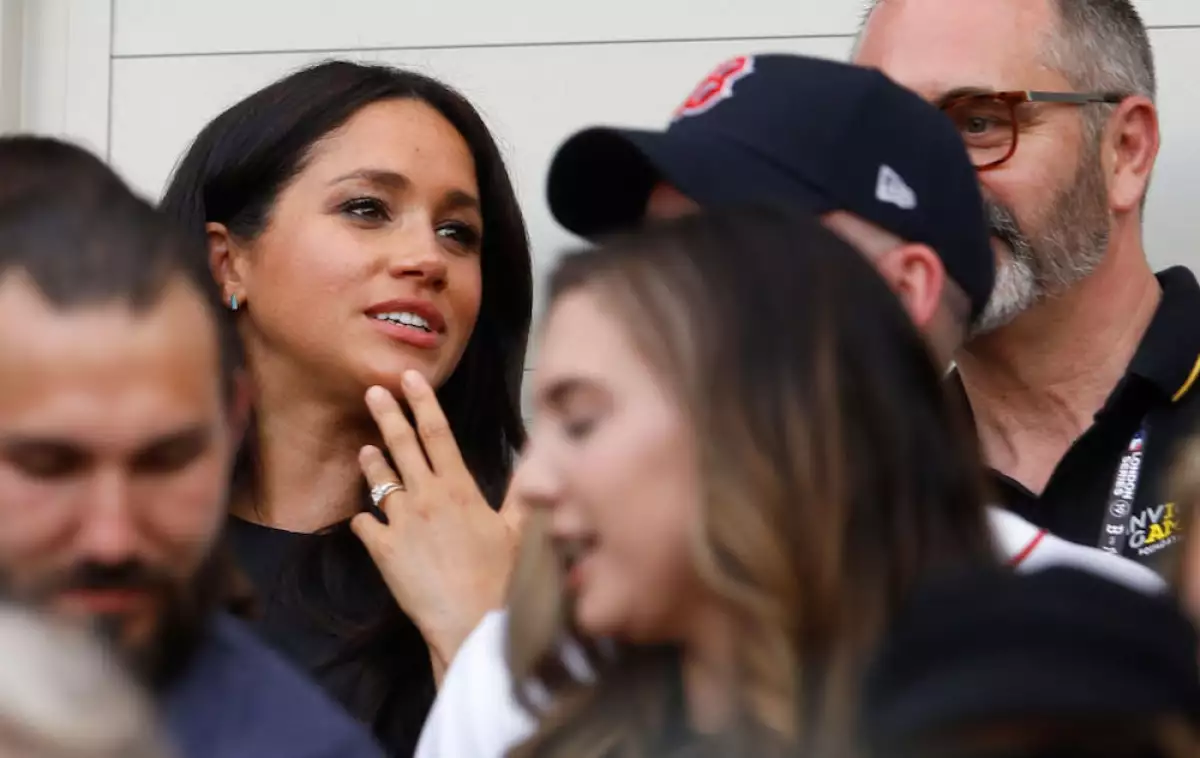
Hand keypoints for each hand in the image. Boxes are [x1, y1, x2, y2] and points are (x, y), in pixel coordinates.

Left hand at [350, 371, 518, 683]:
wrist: (471, 623)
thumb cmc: (501, 578)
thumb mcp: (517, 530)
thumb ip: (519, 490)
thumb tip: (533, 457)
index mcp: (459, 488)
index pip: (438, 434)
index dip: (423, 402)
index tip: (409, 378)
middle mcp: (426, 497)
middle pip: (402, 446)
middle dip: (387, 414)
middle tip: (372, 391)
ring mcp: (401, 522)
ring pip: (380, 481)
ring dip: (372, 462)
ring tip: (365, 449)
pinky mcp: (383, 551)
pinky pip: (366, 525)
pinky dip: (366, 519)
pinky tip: (366, 517)